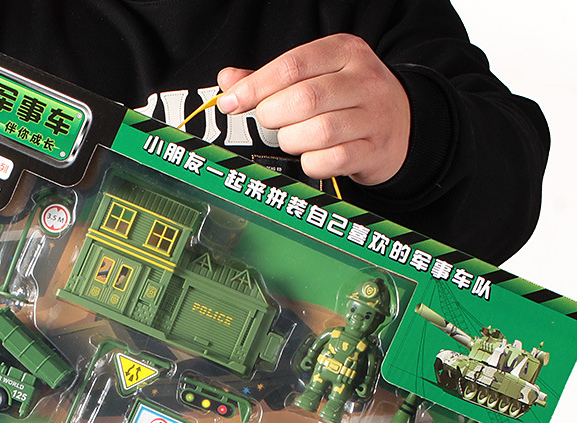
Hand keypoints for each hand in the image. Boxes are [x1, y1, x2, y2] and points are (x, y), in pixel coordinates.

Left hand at [217, 34, 410, 184]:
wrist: (403, 124)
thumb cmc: (348, 99)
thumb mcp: (317, 75)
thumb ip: (272, 79)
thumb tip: (227, 81)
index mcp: (344, 52)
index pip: (292, 65)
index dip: (255, 86)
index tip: (230, 102)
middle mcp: (363, 80)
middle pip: (303, 99)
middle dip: (274, 115)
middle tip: (271, 121)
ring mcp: (372, 116)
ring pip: (318, 132)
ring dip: (293, 140)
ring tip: (294, 138)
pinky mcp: (373, 150)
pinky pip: (331, 160)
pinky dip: (311, 163)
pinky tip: (312, 156)